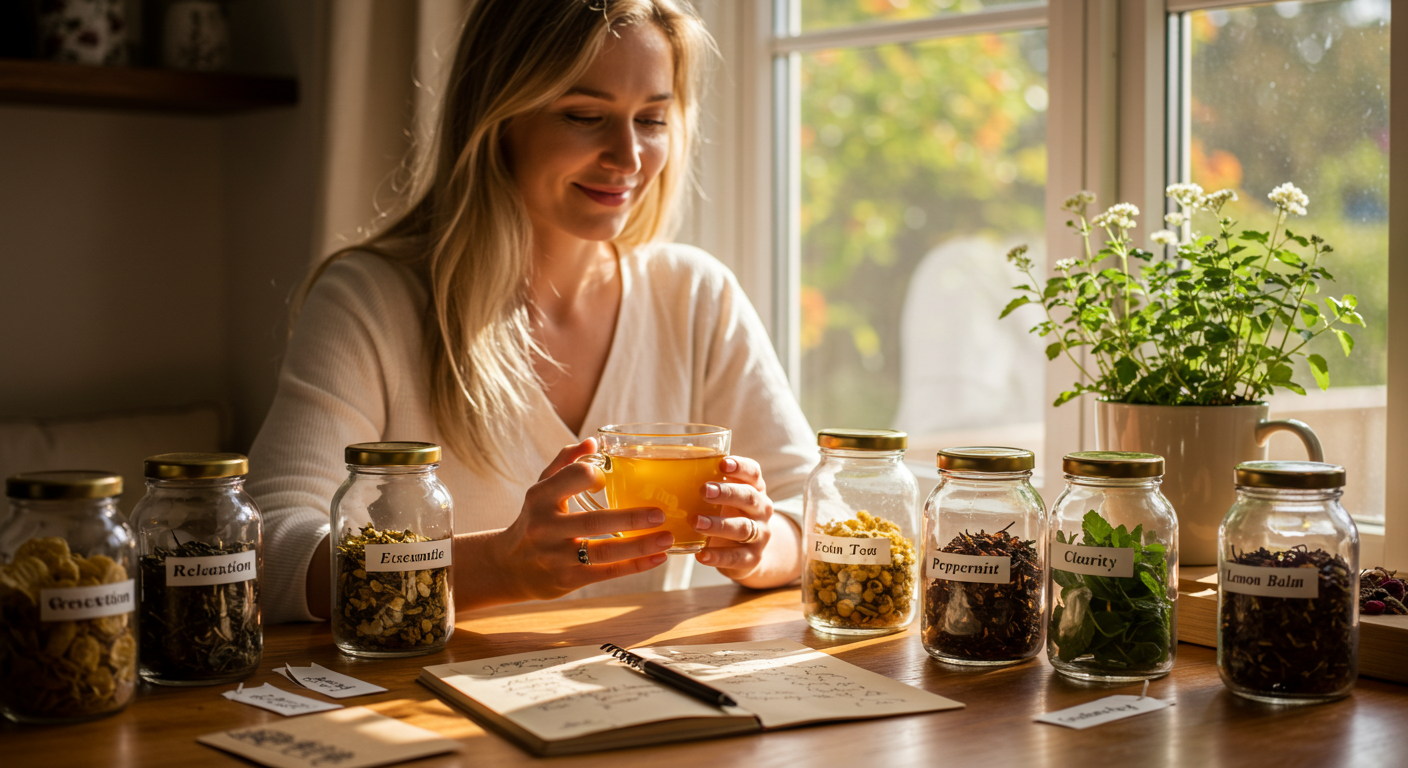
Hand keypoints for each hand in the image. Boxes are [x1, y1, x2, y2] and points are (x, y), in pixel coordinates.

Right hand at [497, 439, 672, 601]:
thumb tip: (594, 443)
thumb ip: (565, 463)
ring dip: (639, 546)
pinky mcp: (568, 580)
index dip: (594, 475)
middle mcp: (546, 527)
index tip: (612, 476)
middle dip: (630, 517)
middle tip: (661, 513)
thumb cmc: (535, 520)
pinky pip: (606, 573)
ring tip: (667, 538)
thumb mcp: (541, 489)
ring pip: (603, 552)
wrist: (509, 567)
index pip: (571, 478)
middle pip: (593, 521)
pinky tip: (657, 558)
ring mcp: (556, 556)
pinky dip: (634, 566)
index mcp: (540, 497)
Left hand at [692, 455, 775, 581]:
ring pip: (743, 528)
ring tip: (696, 522)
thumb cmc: (728, 516)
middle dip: (727, 493)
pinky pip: (736, 558)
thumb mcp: (724, 499)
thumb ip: (707, 486)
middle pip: (749, 497)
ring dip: (719, 525)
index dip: (740, 467)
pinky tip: (701, 555)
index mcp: (754, 489)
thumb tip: (666, 472)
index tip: (723, 463)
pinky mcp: (752, 558)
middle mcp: (761, 509)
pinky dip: (718, 557)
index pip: (753, 473)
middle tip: (704, 490)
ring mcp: (760, 535)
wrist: (748, 553)